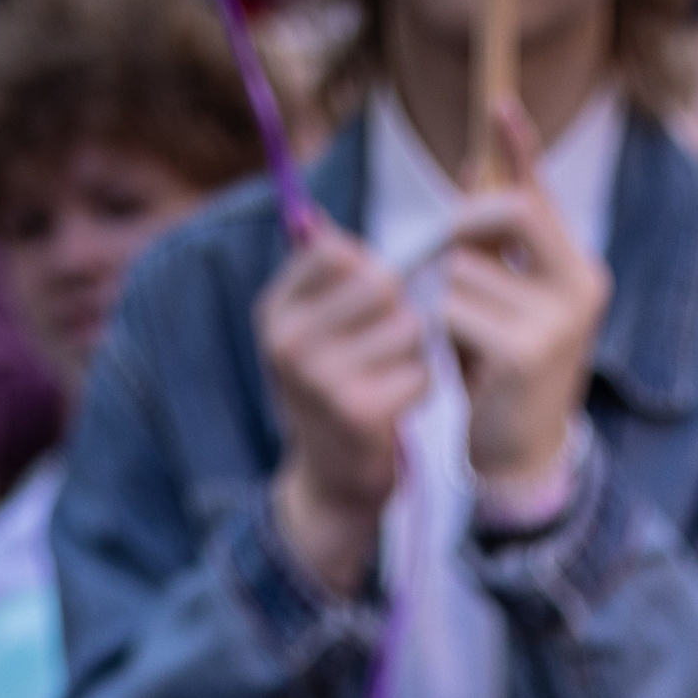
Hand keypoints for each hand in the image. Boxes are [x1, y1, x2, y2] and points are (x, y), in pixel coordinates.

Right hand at [259, 215, 428, 594]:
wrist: (331, 484)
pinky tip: (400, 406)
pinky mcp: (359, 413)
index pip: (337, 250)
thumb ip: (319, 275)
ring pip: (409, 327)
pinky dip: (422, 388)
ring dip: (417, 353)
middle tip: (388, 348)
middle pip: (381, 283)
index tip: (370, 307)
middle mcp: (289, 341)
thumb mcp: (310, 332)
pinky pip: (422, 373)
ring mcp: (320, 378)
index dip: (371, 271)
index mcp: (275, 311)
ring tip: (392, 378)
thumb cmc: (333, 394)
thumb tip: (311, 212)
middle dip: (400, 312)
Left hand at [446, 103, 611, 499]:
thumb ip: (493, 239)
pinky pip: (457, 308)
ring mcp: (559, 320)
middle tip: (453, 267)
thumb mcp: (502, 298)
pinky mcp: (527, 351)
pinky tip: (467, 363)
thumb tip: (474, 162)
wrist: (521, 455)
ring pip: (465, 266)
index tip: (500, 103)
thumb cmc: (506, 371)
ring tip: (470, 341)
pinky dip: (448, 332)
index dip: (519, 148)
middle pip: (508, 211)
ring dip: (450, 300)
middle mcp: (580, 286)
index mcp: (578, 269)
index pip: (541, 193)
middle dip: (467, 227)